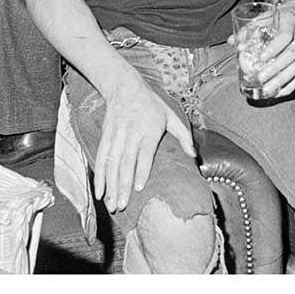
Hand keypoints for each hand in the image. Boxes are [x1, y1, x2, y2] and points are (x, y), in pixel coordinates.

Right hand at [93, 73, 195, 212]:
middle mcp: (131, 134)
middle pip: (125, 163)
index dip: (141, 170)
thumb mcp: (171, 115)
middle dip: (123, 186)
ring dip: (110, 186)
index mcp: (149, 129)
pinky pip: (100, 160)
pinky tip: (100, 192)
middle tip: (122, 205)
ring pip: (111, 164)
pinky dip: (99, 177)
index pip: (144, 153)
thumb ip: (184, 135)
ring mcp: (116, 136)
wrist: (125, 87)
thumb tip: (195, 155)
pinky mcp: (105, 138)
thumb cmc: (152, 104)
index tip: (138, 188)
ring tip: (111, 204)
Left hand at [228, 2, 294, 99]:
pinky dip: (290, 85)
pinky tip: (278, 92)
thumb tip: (233, 41)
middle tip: (261, 77)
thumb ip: (249, 30)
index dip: (274, 48)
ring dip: (282, 80)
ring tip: (267, 89)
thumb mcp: (266, 17)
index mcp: (291, 23)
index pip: (285, 36)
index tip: (261, 57)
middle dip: (276, 68)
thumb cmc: (280, 17)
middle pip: (293, 54)